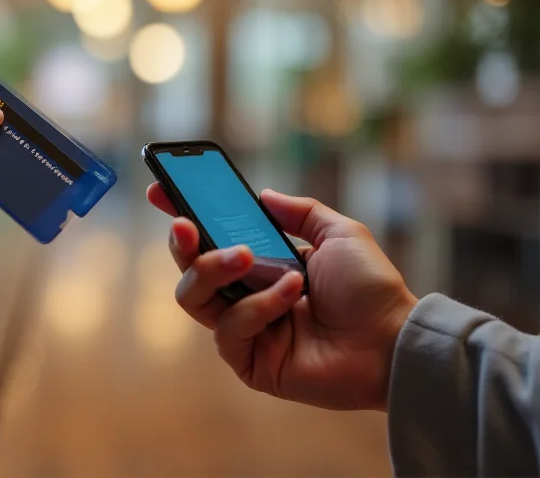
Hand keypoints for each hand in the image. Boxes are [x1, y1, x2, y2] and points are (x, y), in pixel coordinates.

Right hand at [147, 183, 417, 411]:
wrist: (393, 338)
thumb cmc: (370, 288)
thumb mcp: (339, 233)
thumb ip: (299, 211)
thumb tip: (262, 193)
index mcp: (263, 266)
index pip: (210, 241)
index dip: (183, 218)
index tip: (160, 192)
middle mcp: (247, 297)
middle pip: (190, 270)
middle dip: (183, 244)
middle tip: (187, 225)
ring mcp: (247, 330)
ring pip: (193, 299)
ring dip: (214, 270)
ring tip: (246, 256)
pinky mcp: (251, 362)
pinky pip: (229, 330)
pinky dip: (257, 306)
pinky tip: (290, 295)